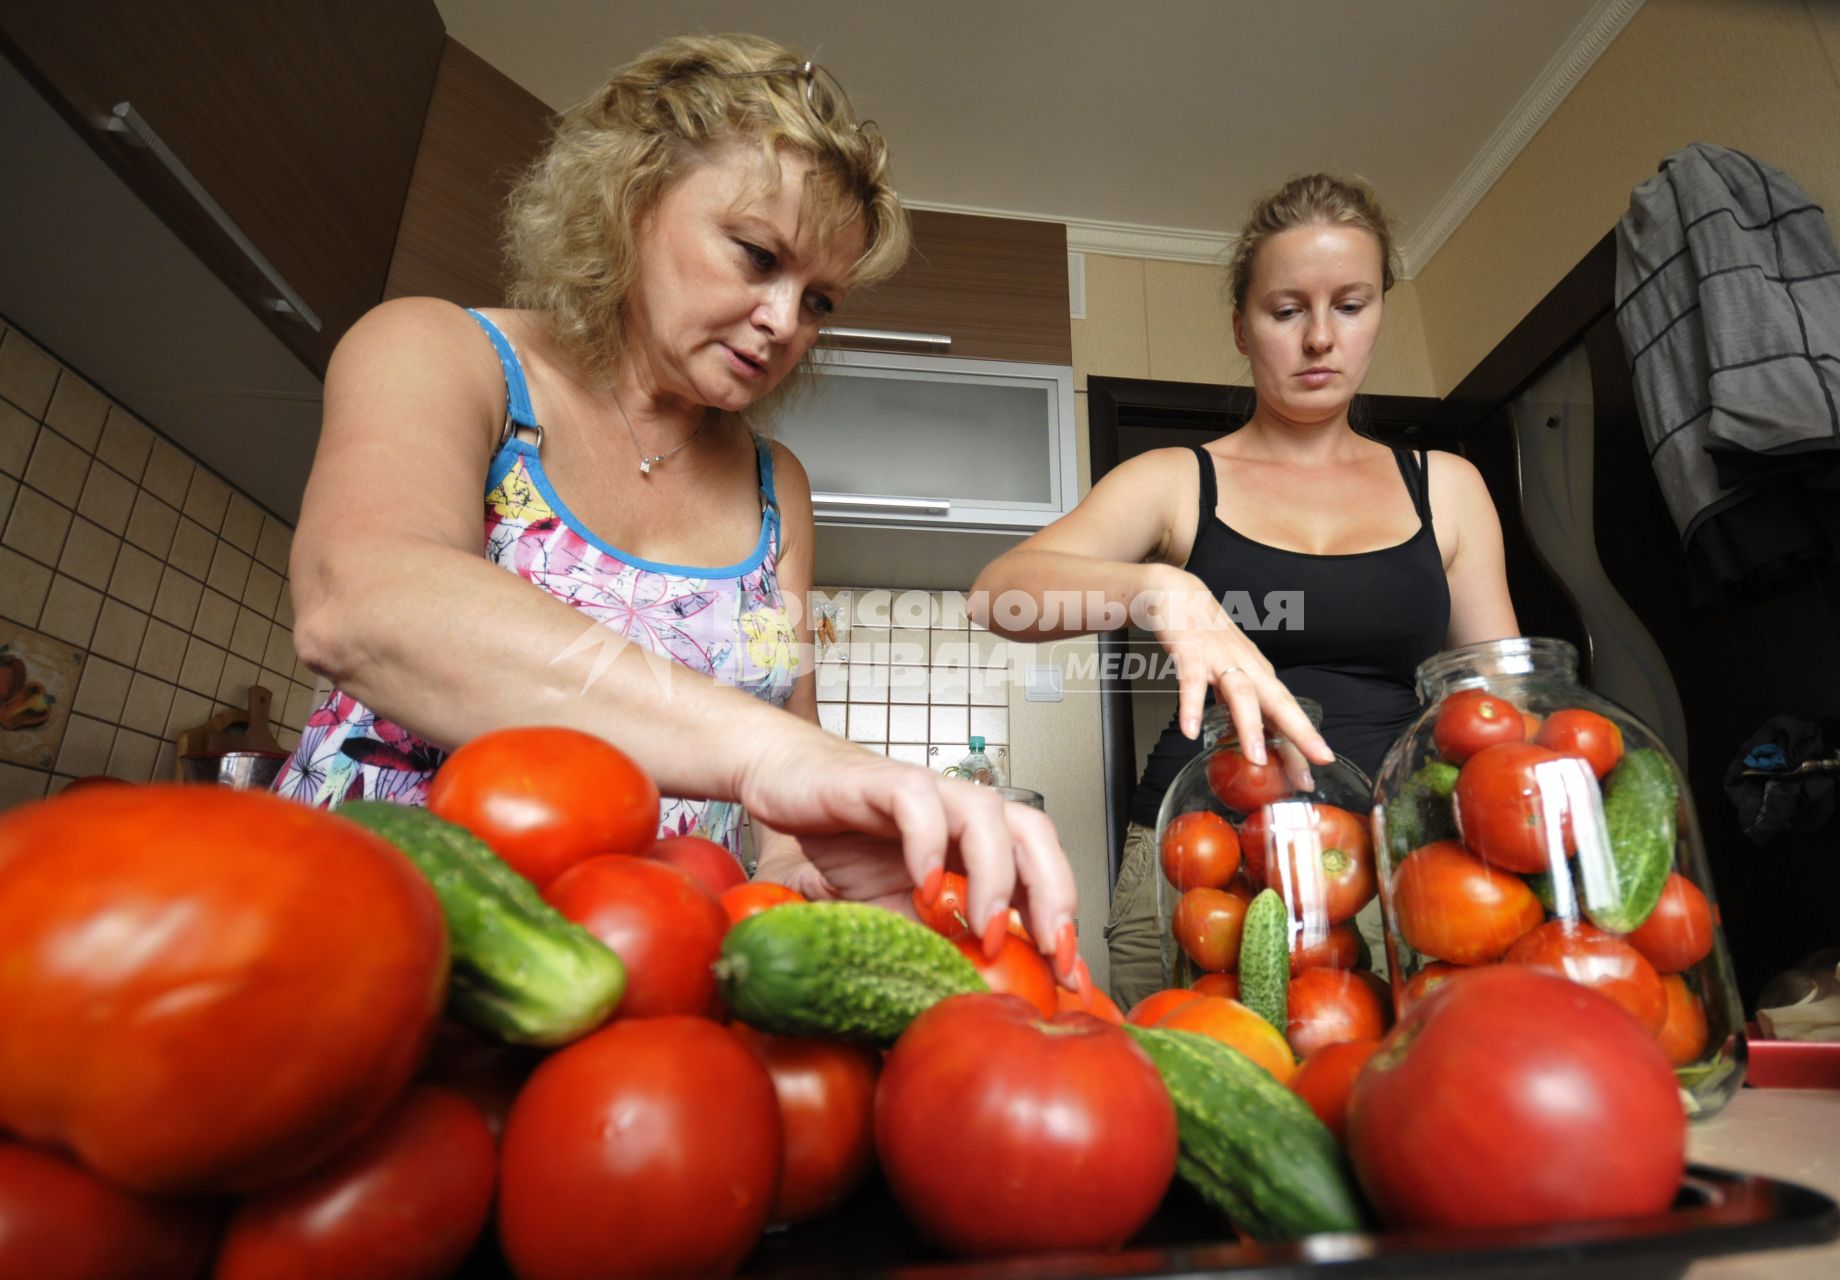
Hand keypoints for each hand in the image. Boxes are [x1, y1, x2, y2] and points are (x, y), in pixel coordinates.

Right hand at [734, 732, 1081, 984]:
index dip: (1062, 922)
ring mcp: (927, 793)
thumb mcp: (894, 915)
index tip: (1070, 977)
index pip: (1039, 872)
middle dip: (1054, 894)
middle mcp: (961, 812)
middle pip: (1034, 833)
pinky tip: (923, 887)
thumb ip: (934, 943)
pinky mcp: (881, 781)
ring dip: (996, 875)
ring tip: (984, 928)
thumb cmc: (845, 844)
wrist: (787, 785)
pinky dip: (927, 843)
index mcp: (975, 843)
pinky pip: (917, 800)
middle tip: (1051, 951)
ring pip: (986, 813)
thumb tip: (973, 994)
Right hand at [1145, 567, 1332, 768]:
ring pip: (1241, 693)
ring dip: (1250, 726)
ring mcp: (1220, 658)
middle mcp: (1246, 665)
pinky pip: (1192, 681)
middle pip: (1278, 701)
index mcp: (1258, 673)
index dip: (1303, 738)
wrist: (1177, 593)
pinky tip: (1189, 730)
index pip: (1286, 711)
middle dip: (1299, 733)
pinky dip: (1191, 705)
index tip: (1320, 764)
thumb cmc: (1206, 635)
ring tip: (1255, 758)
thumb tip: (1248, 737)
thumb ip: (1237, 703)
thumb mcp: (1228, 672)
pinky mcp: (1191, 650)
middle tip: (1313, 762)